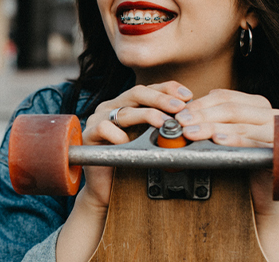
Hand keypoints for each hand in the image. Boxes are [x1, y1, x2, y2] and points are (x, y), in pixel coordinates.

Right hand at [79, 81, 193, 207]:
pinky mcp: (88, 135)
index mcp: (125, 103)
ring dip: (147, 115)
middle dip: (161, 99)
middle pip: (137, 92)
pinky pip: (104, 128)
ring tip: (164, 123)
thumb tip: (190, 115)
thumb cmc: (131, 163)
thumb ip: (163, 125)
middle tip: (179, 108)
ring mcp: (97, 119)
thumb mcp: (151, 139)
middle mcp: (110, 107)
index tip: (188, 96)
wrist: (108, 190)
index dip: (168, 89)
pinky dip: (119, 134)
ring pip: (124, 110)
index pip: (149, 88)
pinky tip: (130, 142)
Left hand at [173, 89, 278, 260]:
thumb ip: (214, 119)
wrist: (264, 190)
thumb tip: (186, 111)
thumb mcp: (227, 134)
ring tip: (192, 132)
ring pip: (240, 124)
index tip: (180, 113)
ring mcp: (277, 132)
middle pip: (231, 109)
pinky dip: (235, 140)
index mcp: (257, 105)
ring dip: (212, 127)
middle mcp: (270, 114)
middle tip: (181, 122)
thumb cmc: (242, 159)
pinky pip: (254, 143)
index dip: (200, 104)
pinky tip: (218, 140)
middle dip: (202, 115)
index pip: (225, 96)